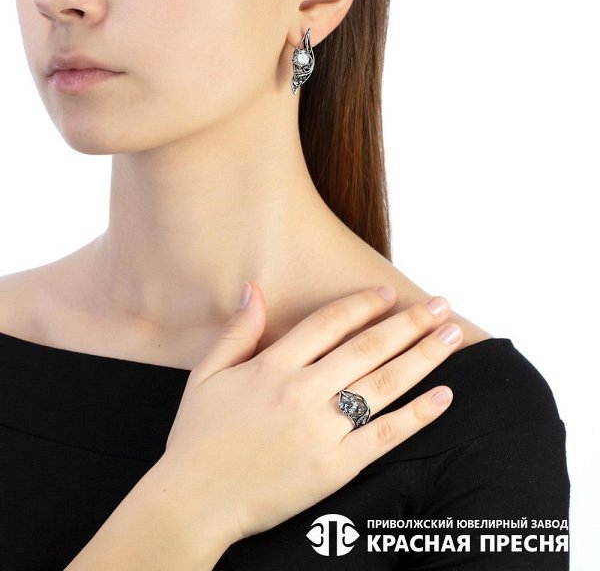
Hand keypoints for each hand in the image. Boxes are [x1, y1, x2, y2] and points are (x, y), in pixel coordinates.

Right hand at [162, 283, 461, 545]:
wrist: (195, 501)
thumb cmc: (198, 437)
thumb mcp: (207, 375)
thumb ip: (237, 332)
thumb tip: (254, 290)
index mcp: (272, 366)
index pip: (329, 323)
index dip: (363, 304)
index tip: (389, 294)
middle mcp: (302, 391)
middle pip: (368, 348)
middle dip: (409, 322)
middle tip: (440, 304)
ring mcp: (322, 429)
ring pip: (384, 384)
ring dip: (423, 356)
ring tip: (452, 335)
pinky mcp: (337, 466)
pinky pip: (385, 434)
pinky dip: (418, 414)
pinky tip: (444, 396)